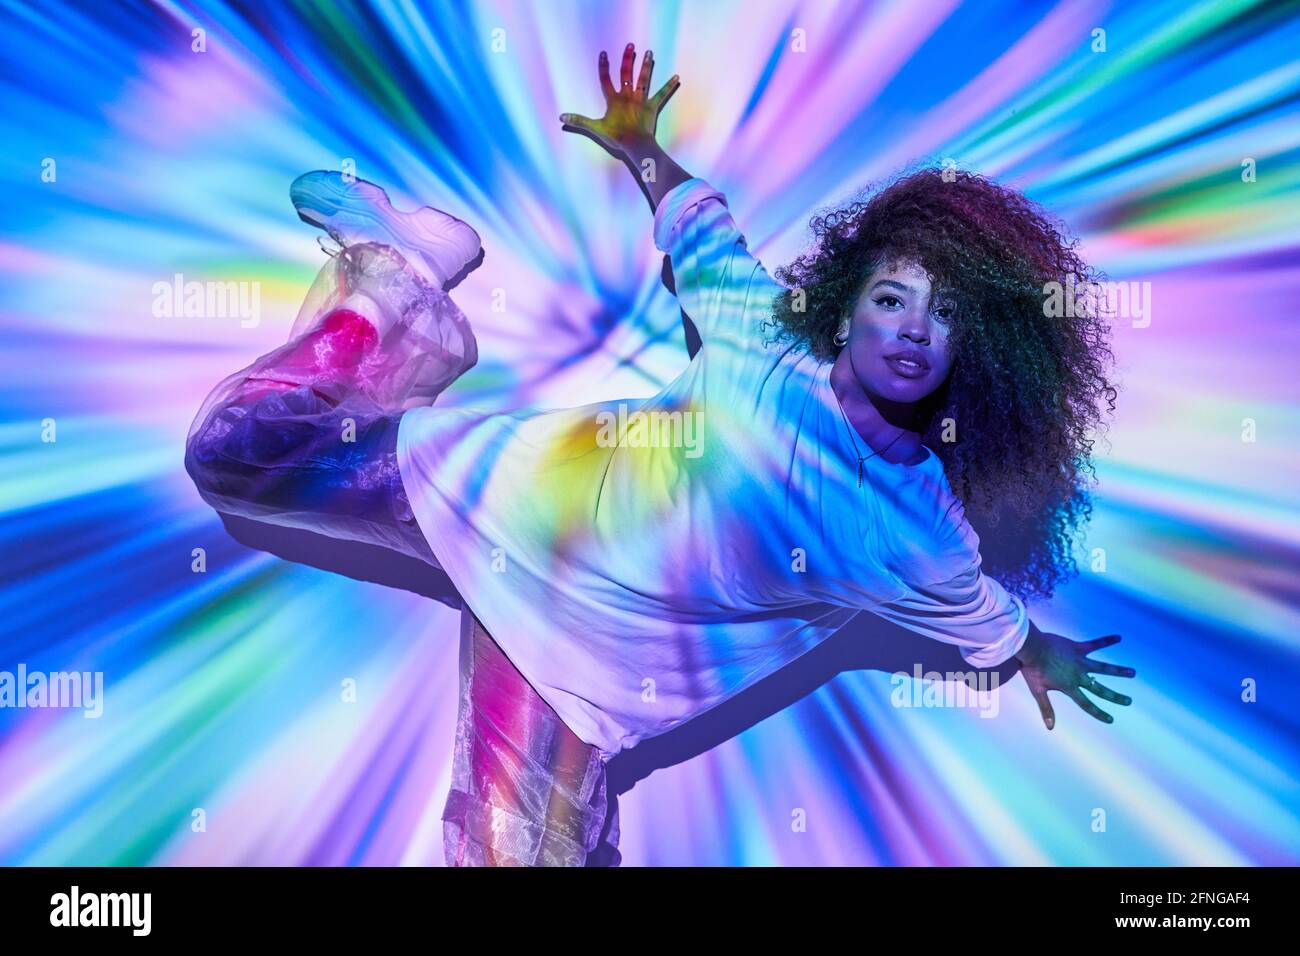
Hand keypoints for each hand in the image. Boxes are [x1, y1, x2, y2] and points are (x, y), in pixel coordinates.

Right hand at [560, 43, 679, 158]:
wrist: (635, 144)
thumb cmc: (616, 136)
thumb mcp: (595, 128)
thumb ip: (579, 121)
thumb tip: (562, 118)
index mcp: (613, 99)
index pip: (606, 79)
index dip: (604, 67)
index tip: (604, 54)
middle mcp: (627, 95)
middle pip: (627, 73)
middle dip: (628, 58)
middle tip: (631, 45)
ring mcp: (640, 100)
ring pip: (643, 79)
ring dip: (646, 65)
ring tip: (649, 53)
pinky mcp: (652, 107)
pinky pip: (661, 95)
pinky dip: (668, 86)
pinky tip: (676, 77)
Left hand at [1014, 625, 1134, 728]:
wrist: (1031, 647)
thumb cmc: (1032, 669)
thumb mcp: (1037, 691)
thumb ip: (1046, 708)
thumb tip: (1050, 728)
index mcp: (1069, 687)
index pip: (1086, 704)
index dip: (1098, 713)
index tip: (1110, 719)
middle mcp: (1078, 675)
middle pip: (1100, 689)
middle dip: (1115, 696)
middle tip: (1129, 701)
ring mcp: (1080, 661)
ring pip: (1103, 667)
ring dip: (1118, 670)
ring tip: (1133, 672)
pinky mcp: (1077, 648)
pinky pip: (1095, 644)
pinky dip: (1106, 640)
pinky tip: (1118, 637)